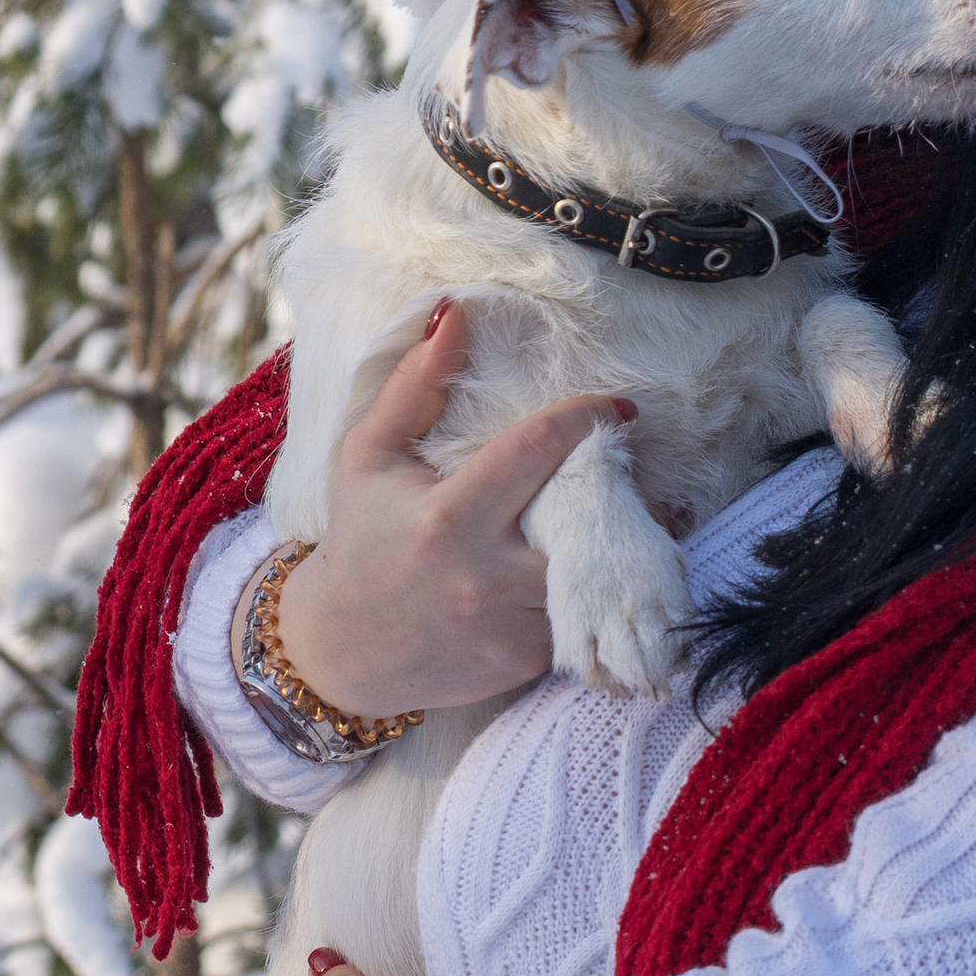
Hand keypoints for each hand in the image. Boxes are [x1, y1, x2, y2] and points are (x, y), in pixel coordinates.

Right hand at [234, 298, 639, 721]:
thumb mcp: (370, 455)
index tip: (616, 405)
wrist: (342, 651)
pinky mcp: (526, 662)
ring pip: (595, 574)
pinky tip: (593, 565)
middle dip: (620, 489)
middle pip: (585, 520)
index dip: (585, 419)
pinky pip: (582, 614)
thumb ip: (416, 385)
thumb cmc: (359, 537)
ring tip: (630, 511)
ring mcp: (509, 627)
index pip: (536, 452)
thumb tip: (455, 313)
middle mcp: (483, 577)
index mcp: (446, 518)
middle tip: (633, 466)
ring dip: (621, 541)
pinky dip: (594, 587)